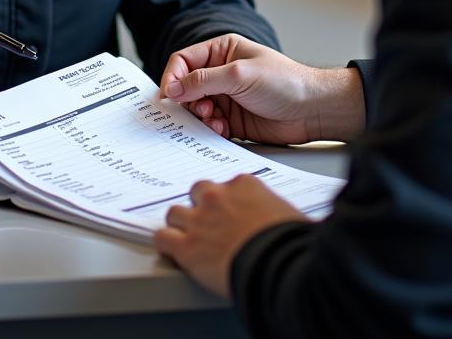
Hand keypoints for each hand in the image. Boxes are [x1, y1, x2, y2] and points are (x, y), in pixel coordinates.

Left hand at [154, 174, 305, 294]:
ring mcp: (199, 220)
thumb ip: (275, 212)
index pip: (227, 185)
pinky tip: (170, 250)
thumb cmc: (289, 243)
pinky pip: (162, 238)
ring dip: (181, 224)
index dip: (227, 202)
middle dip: (201, 206)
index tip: (231, 214)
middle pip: (198, 192)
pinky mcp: (186, 246)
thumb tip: (282, 222)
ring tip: (187, 238)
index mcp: (244, 185)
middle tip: (209, 224)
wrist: (276, 265)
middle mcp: (217, 196)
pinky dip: (165, 244)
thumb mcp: (289, 216)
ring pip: (175, 213)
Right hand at [159, 34, 364, 143]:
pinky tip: (223, 129)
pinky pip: (210, 125)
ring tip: (215, 120)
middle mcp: (222, 72)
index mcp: (222, 50)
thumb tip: (174, 89)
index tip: (169, 95)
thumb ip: (204, 81)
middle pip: (187, 86)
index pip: (184, 60)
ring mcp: (227, 96)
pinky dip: (211, 129)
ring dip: (200, 117)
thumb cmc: (285, 82)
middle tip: (199, 110)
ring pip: (197, 108)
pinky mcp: (233, 119)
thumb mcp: (239, 75)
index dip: (173, 77)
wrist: (313, 110)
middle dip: (188, 100)